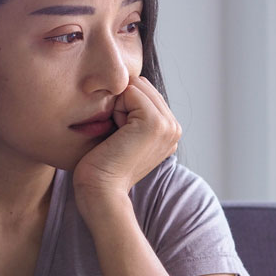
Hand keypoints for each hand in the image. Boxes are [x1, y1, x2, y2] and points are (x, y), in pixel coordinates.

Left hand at [73, 76, 180, 220]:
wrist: (101, 191)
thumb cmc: (103, 165)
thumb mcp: (124, 134)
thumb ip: (133, 112)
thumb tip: (125, 84)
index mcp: (169, 130)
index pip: (144, 91)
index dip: (123, 106)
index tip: (120, 136)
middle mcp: (174, 127)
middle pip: (142, 85)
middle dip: (122, 103)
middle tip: (118, 136)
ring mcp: (168, 125)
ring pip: (137, 87)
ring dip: (119, 106)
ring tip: (119, 136)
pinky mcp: (156, 123)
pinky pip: (131, 91)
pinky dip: (117, 109)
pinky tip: (118, 135)